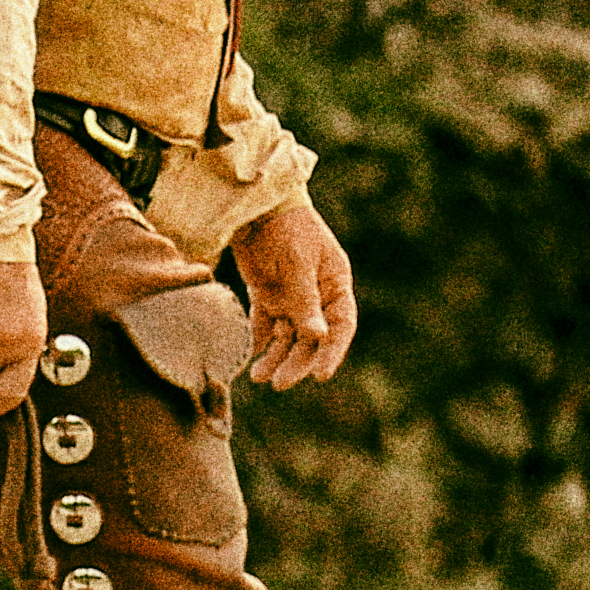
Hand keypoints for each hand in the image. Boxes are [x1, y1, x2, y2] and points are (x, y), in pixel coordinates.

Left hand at [236, 197, 359, 388]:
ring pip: (288, 336)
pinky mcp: (266, 295)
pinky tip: (249, 359)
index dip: (332, 352)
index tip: (320, 375)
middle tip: (280, 383)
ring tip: (259, 378)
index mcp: (335, 283)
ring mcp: (291, 297)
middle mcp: (317, 295)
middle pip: (312, 338)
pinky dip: (258, 342)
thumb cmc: (285, 227)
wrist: (253, 205)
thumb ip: (304, 300)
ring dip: (276, 357)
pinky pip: (264, 326)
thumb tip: (317, 337)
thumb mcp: (297, 262)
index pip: (341, 325)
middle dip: (298, 361)